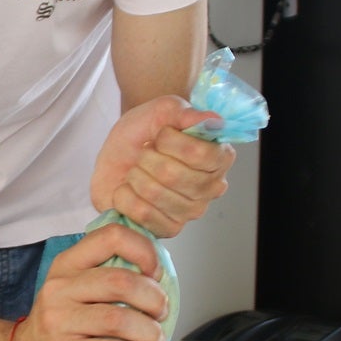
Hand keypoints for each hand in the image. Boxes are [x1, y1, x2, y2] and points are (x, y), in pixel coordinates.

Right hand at [6, 223, 170, 340]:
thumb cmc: (64, 325)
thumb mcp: (77, 290)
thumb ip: (109, 276)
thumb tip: (160, 275)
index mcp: (68, 264)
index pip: (111, 236)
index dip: (144, 251)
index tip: (155, 273)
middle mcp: (60, 287)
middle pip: (121, 281)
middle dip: (154, 298)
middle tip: (161, 312)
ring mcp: (59, 320)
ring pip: (119, 319)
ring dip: (150, 332)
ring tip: (154, 339)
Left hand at [88, 96, 236, 237]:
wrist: (120, 154)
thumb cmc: (145, 132)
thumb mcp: (160, 111)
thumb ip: (184, 113)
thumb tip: (213, 121)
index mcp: (220, 156)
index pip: (200, 153)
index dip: (171, 141)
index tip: (160, 133)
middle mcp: (212, 187)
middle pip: (173, 175)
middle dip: (147, 156)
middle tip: (145, 152)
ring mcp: (191, 211)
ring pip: (155, 193)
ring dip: (135, 174)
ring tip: (137, 169)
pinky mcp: (169, 229)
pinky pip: (141, 213)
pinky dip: (125, 195)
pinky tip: (130, 188)